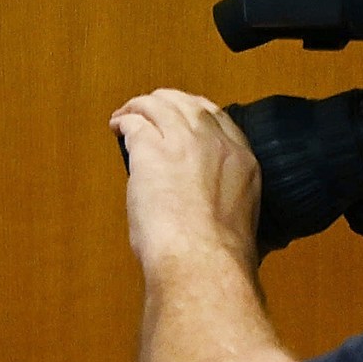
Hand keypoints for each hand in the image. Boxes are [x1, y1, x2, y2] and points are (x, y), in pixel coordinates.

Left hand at [109, 89, 261, 274]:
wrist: (203, 259)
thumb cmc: (220, 256)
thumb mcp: (246, 223)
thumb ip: (236, 210)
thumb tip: (234, 225)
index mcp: (242, 161)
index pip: (220, 119)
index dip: (196, 113)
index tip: (182, 118)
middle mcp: (215, 143)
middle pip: (190, 105)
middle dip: (167, 103)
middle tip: (149, 109)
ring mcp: (183, 142)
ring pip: (160, 106)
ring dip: (140, 106)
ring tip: (126, 113)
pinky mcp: (152, 151)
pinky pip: (135, 123)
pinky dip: (124, 121)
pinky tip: (116, 126)